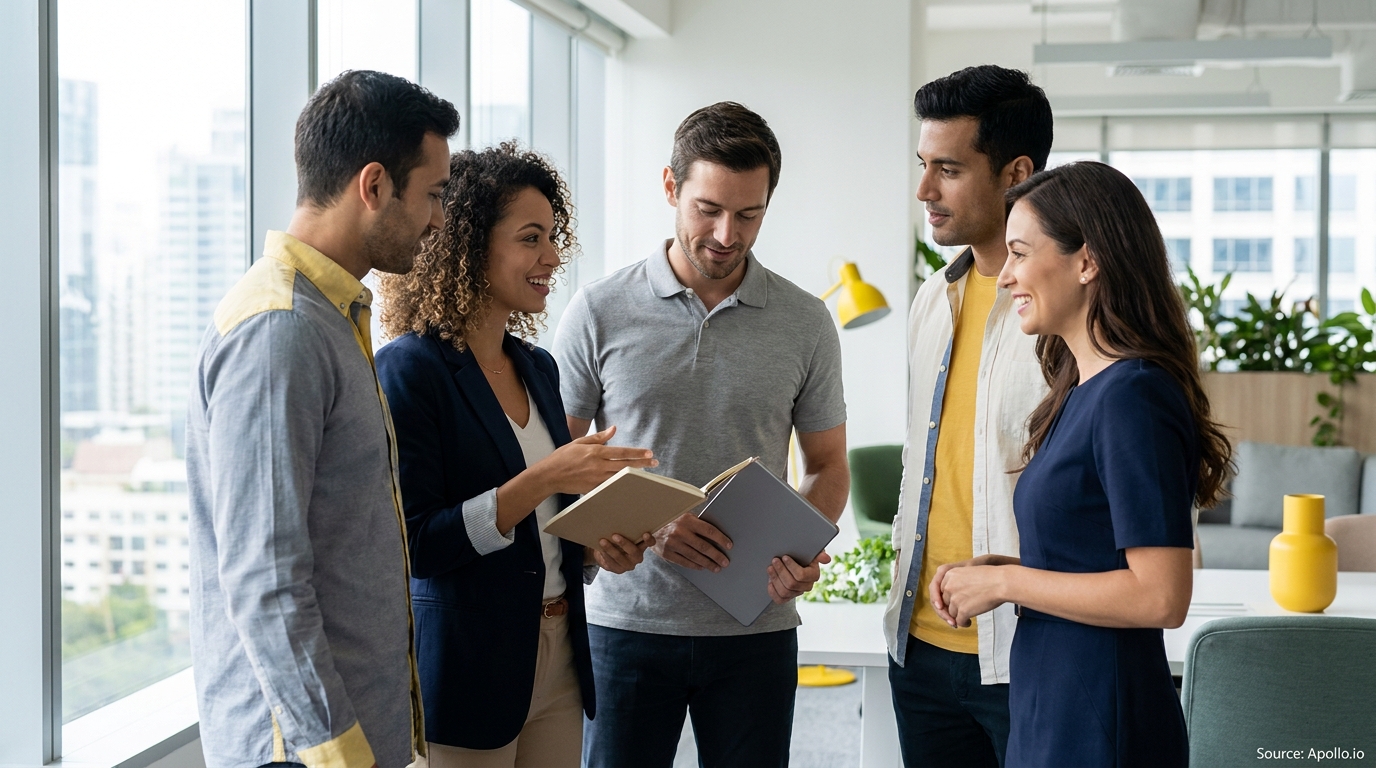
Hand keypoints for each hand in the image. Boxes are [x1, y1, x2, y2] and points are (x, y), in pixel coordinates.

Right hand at [534, 425, 656, 495]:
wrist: (549, 475)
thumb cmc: (563, 457)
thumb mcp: (579, 442)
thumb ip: (598, 437)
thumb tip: (614, 429)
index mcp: (596, 452)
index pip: (621, 452)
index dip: (637, 453)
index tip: (649, 453)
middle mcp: (598, 465)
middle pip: (625, 465)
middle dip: (642, 464)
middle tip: (655, 462)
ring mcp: (596, 479)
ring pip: (621, 477)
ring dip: (635, 475)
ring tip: (647, 473)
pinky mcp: (593, 489)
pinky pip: (611, 487)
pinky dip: (621, 485)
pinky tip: (631, 485)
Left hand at [587, 532, 654, 573]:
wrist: (605, 552)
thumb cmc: (616, 539)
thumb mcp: (622, 534)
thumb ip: (624, 530)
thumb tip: (616, 518)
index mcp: (642, 545)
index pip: (650, 543)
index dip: (649, 540)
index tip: (645, 534)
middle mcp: (637, 556)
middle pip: (634, 552)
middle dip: (624, 544)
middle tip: (614, 535)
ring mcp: (628, 565)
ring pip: (620, 558)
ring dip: (610, 549)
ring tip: (602, 541)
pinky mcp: (618, 570)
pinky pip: (611, 563)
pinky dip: (605, 555)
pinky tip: (600, 549)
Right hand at [652, 513, 731, 570]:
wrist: (648, 524)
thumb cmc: (670, 519)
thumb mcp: (683, 516)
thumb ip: (697, 523)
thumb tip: (716, 534)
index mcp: (687, 520)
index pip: (709, 531)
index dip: (721, 539)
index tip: (729, 545)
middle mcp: (680, 532)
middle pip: (704, 546)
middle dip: (717, 555)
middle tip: (725, 561)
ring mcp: (673, 543)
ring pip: (695, 557)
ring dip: (708, 563)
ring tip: (716, 567)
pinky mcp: (667, 553)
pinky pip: (684, 562)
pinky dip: (695, 566)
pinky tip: (702, 567)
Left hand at [767, 552, 831, 603]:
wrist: (795, 564)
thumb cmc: (803, 556)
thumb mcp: (811, 553)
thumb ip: (818, 554)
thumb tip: (827, 558)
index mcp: (814, 575)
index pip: (801, 575)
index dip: (791, 566)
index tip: (784, 557)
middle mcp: (807, 586)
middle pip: (791, 584)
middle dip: (781, 571)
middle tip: (774, 561)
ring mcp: (797, 593)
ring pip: (785, 592)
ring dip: (775, 579)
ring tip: (770, 568)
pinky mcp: (788, 598)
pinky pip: (780, 599)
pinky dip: (773, 591)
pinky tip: (770, 582)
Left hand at [929, 554, 1015, 627]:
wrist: (1002, 582)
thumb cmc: (990, 578)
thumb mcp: (967, 573)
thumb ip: (957, 582)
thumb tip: (951, 599)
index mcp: (949, 574)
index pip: (941, 590)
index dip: (946, 600)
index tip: (951, 605)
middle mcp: (949, 586)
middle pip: (945, 602)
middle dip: (952, 609)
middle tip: (958, 614)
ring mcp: (954, 599)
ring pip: (952, 613)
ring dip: (958, 617)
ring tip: (967, 618)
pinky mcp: (962, 610)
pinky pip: (959, 621)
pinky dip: (963, 623)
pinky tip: (969, 623)